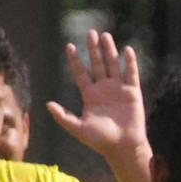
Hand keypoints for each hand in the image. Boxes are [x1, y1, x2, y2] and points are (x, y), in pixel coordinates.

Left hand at [47, 30, 146, 158]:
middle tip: (90, 33)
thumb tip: (47, 104)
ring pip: (113, 65)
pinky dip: (130, 62)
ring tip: (105, 35)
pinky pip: (131, 74)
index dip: (76, 60)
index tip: (70, 46)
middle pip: (97, 64)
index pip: (81, 73)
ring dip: (109, 51)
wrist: (122, 148)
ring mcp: (119, 89)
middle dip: (94, 49)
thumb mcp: (78, 129)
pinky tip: (127, 49)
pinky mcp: (133, 92)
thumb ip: (63, 117)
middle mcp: (104, 89)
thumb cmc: (100, 141)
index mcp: (90, 96)